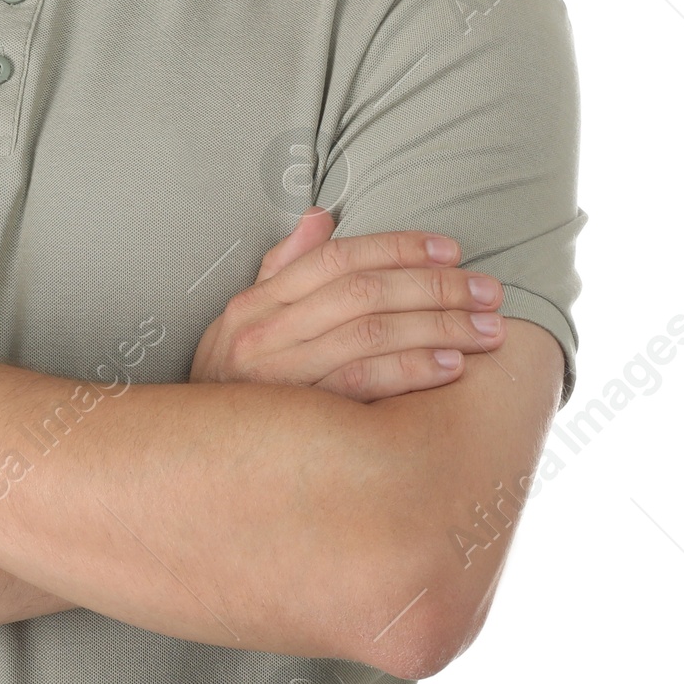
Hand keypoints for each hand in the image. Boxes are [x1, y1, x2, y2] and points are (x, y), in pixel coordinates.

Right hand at [189, 209, 504, 401]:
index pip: (337, 257)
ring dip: (438, 326)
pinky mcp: (297, 420)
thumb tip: (321, 216)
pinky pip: (362, 385)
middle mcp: (264, 332)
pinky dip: (411, 369)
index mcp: (257, 303)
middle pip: (363, 291)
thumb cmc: (233, 391)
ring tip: (487, 329)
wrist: (193, 466)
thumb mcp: (245, 326)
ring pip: (370, 332)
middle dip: (435, 286)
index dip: (398, 247)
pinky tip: (451, 367)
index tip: (452, 249)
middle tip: (490, 291)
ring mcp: (278, 376)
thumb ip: (284, 269)